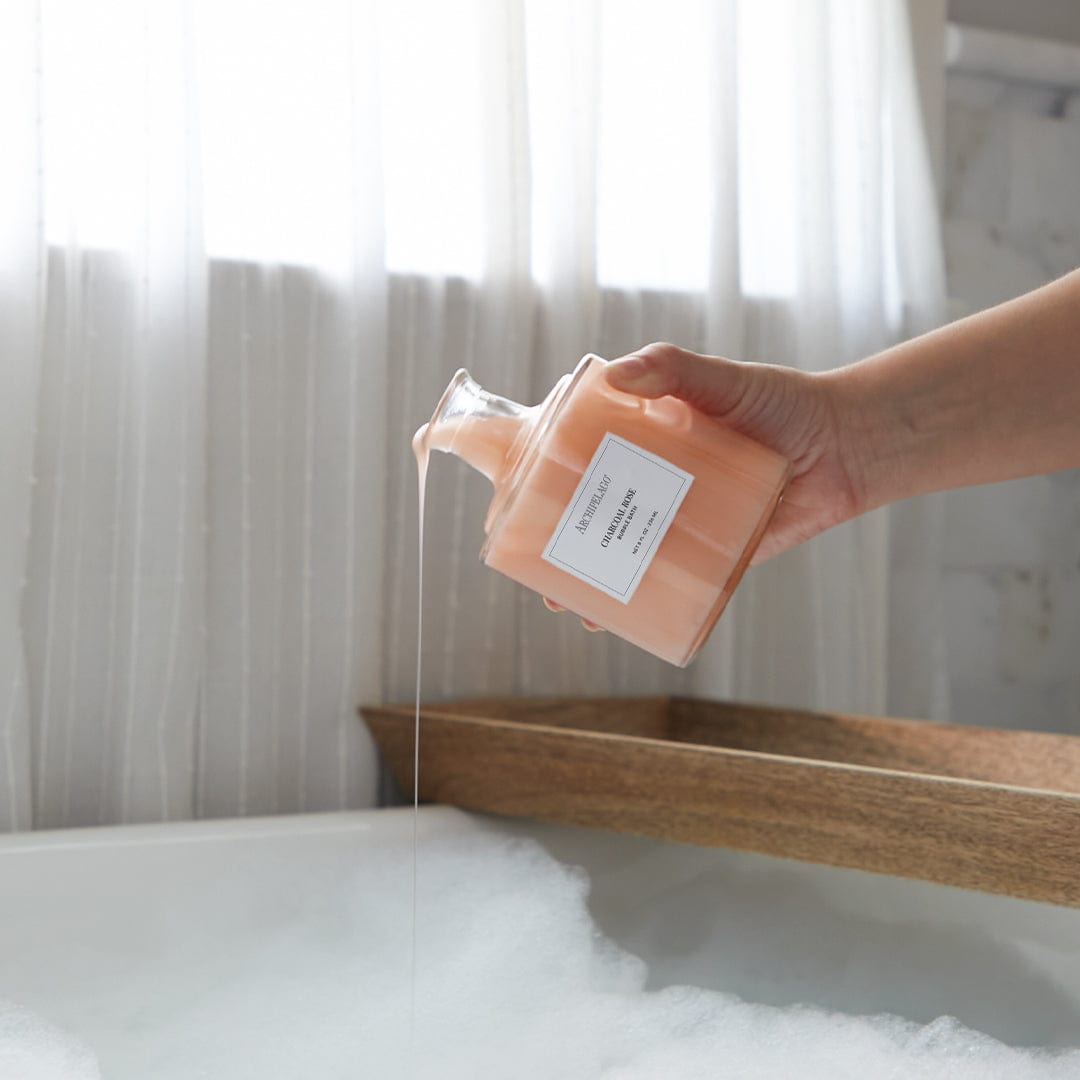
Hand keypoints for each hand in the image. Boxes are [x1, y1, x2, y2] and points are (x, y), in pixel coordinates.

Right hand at [543, 342, 866, 627]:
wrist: (846, 444)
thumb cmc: (781, 403)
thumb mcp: (718, 378)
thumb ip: (670, 369)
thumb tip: (613, 379)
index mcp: (645, 440)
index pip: (580, 458)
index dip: (541, 480)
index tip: (510, 500)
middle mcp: (657, 483)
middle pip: (593, 514)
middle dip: (556, 541)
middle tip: (531, 564)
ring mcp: (682, 521)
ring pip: (625, 554)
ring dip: (592, 579)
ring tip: (565, 600)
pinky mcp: (715, 554)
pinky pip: (673, 583)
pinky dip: (645, 603)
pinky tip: (620, 618)